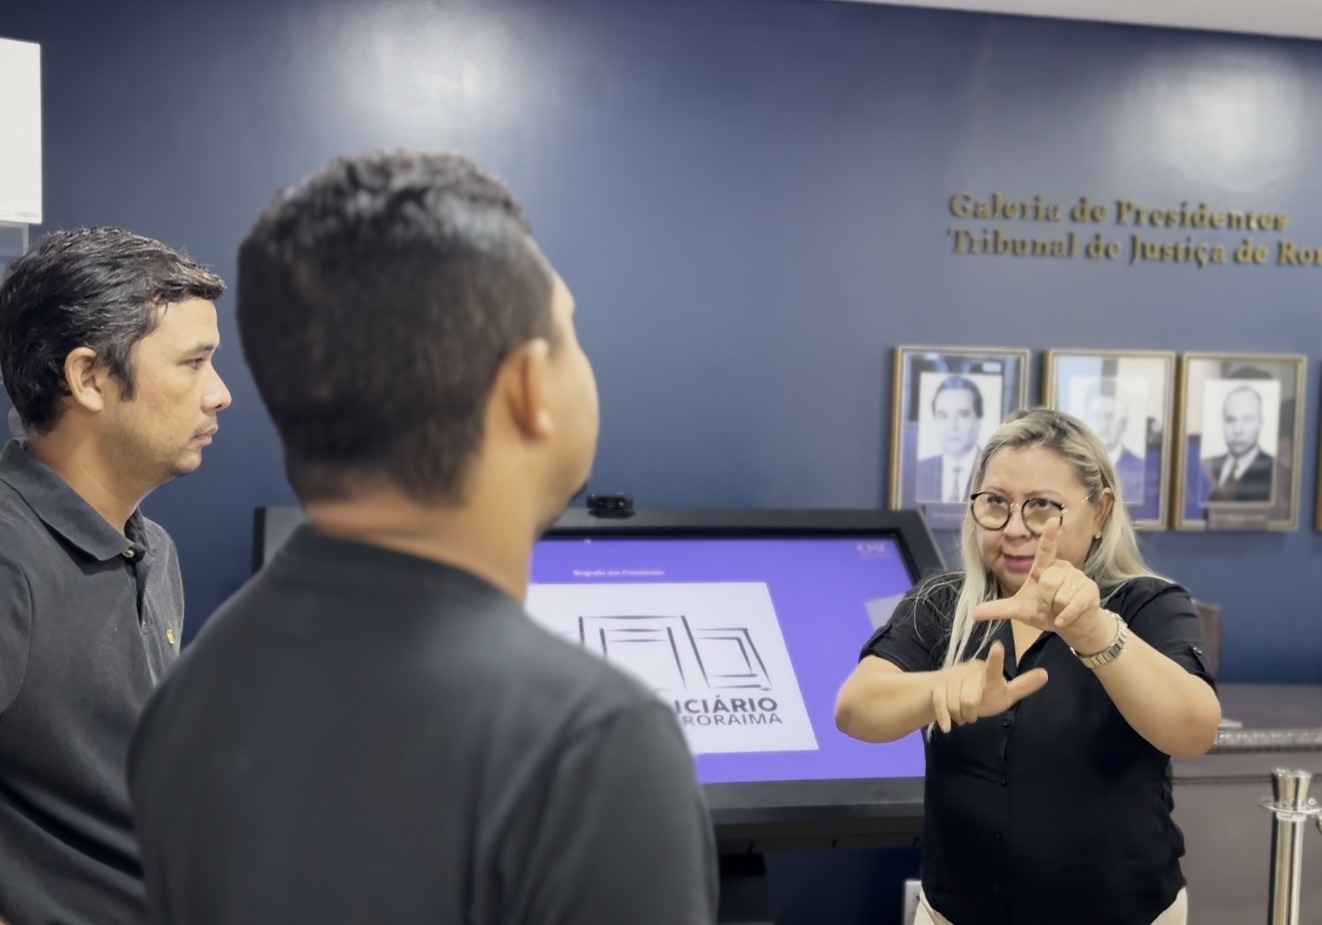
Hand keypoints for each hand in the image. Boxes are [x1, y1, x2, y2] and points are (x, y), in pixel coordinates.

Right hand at [930, 641, 1047, 732]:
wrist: (950, 693)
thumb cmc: (983, 693)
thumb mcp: (1005, 693)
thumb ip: (1023, 685)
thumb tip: (1046, 674)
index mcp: (988, 673)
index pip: (994, 669)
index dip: (996, 659)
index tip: (999, 646)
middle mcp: (969, 671)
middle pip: (969, 698)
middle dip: (970, 710)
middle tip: (973, 712)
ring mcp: (951, 677)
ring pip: (954, 702)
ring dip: (959, 714)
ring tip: (963, 715)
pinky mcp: (937, 686)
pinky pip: (940, 703)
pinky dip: (944, 716)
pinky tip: (947, 727)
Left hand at [972, 519, 1107, 647]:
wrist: (1072, 626)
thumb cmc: (1047, 612)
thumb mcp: (1020, 611)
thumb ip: (998, 609)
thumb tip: (974, 613)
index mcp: (1044, 568)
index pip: (1045, 549)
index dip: (1049, 536)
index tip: (1052, 521)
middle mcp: (1062, 568)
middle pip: (1047, 582)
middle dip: (1044, 601)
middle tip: (1047, 607)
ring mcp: (1078, 578)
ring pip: (1061, 594)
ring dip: (1055, 608)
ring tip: (1059, 610)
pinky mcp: (1089, 591)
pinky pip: (1074, 603)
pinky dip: (1065, 616)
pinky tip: (1062, 620)